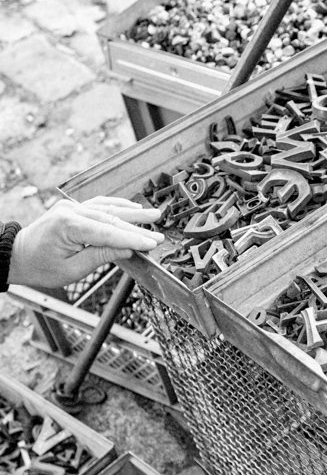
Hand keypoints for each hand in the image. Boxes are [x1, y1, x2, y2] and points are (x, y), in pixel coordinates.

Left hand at [9, 197, 163, 287]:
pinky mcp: (73, 207)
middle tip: (159, 234)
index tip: (152, 244)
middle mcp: (70, 211)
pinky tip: (133, 208)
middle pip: (111, 219)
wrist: (18, 255)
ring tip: (154, 215)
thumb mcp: (72, 269)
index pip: (107, 233)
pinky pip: (99, 204)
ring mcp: (71, 206)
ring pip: (108, 208)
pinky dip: (117, 206)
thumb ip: (101, 257)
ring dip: (132, 213)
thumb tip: (126, 250)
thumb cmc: (40, 266)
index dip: (132, 239)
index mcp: (67, 226)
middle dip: (137, 228)